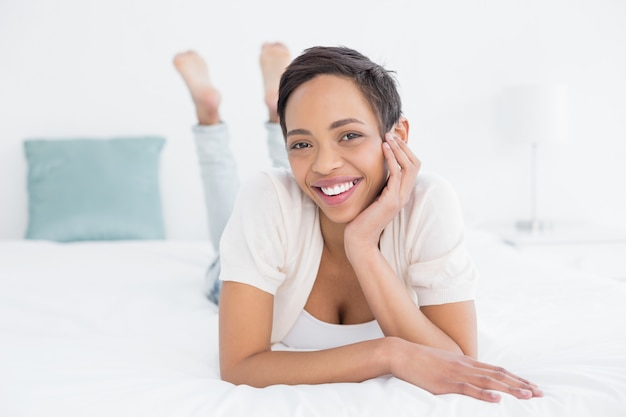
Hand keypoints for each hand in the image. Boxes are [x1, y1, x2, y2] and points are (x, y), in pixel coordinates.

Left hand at [344, 133, 420, 250]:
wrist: (359, 240)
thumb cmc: (361, 219)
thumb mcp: (372, 196)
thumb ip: (378, 184)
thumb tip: (374, 167)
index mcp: (401, 193)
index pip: (412, 166)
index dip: (404, 150)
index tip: (391, 138)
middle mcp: (404, 195)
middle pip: (415, 164)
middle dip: (404, 146)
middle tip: (391, 133)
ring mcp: (399, 198)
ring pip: (409, 167)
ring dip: (399, 149)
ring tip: (388, 137)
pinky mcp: (391, 202)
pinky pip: (397, 175)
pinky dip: (392, 159)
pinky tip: (384, 149)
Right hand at [391, 338, 542, 401]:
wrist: (401, 353)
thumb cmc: (420, 361)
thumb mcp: (444, 363)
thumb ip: (459, 370)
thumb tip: (470, 378)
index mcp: (466, 362)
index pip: (497, 370)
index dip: (516, 378)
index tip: (532, 385)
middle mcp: (465, 366)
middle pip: (499, 375)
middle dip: (521, 384)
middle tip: (540, 393)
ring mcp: (456, 374)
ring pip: (489, 382)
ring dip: (510, 389)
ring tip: (528, 396)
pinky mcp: (445, 383)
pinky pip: (468, 389)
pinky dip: (484, 395)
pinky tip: (497, 399)